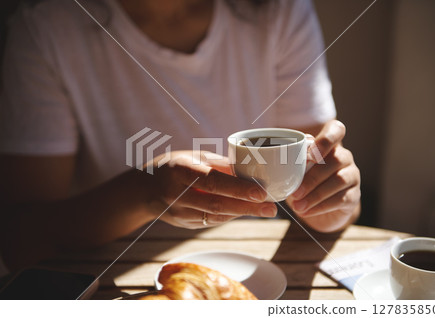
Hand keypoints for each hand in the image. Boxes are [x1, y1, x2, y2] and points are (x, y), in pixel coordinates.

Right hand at [151, 151, 276, 228]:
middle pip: (217, 205)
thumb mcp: (192, 157)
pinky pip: (212, 222)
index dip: (237, 188)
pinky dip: (230, 216)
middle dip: (247, 208)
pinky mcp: (184, 225)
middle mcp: (178, 195)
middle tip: (272, 209)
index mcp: (180, 171)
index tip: (261, 192)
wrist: (144, 190)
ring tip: (265, 210)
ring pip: (216, 217)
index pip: (212, 182)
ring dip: (243, 214)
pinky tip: (245, 212)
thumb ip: (218, 163)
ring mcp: (179, 214)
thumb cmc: (172, 166)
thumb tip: (248, 169)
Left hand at [286, 120, 360, 231]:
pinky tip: (306, 212)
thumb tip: (277, 160)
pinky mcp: (354, 195)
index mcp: (329, 145)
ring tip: (298, 206)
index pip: (336, 130)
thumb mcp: (295, 171)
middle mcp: (344, 157)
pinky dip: (321, 206)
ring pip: (339, 180)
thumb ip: (291, 162)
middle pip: (335, 160)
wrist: (317, 209)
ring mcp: (352, 175)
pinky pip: (341, 198)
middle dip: (312, 178)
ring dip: (316, 195)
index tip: (310, 154)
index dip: (326, 139)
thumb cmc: (303, 182)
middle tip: (294, 193)